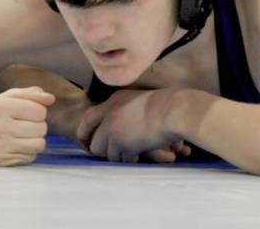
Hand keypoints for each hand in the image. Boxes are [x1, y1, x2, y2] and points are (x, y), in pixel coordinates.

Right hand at [0, 86, 53, 165]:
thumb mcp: (7, 97)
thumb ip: (31, 94)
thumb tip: (51, 99)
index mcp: (1, 107)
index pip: (39, 111)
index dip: (39, 111)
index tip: (29, 113)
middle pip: (41, 128)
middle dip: (38, 125)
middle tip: (26, 125)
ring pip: (39, 144)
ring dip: (36, 139)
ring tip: (25, 135)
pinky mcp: (0, 161)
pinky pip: (30, 157)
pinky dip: (28, 152)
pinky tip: (16, 146)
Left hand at [76, 88, 191, 163]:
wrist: (174, 110)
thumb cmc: (164, 104)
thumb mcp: (137, 99)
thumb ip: (123, 110)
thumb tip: (113, 127)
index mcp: (113, 101)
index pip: (87, 118)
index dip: (85, 134)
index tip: (87, 143)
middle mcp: (109, 115)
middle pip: (93, 142)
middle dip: (101, 150)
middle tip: (112, 154)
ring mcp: (115, 130)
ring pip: (106, 153)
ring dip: (118, 155)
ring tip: (132, 153)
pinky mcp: (124, 144)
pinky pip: (120, 159)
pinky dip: (129, 159)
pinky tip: (139, 154)